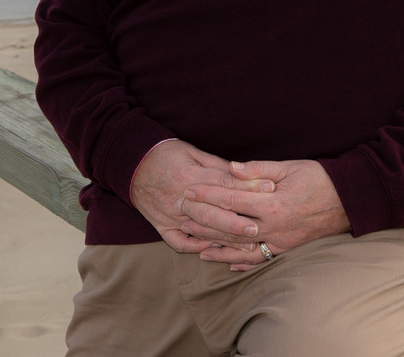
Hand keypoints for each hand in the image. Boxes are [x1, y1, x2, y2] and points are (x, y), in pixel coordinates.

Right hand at [129, 140, 274, 252]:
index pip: (225, 182)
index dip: (249, 185)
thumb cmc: (167, 154)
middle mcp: (181, 197)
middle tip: (260, 228)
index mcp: (190, 175)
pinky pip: (179, 243)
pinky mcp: (161, 225)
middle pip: (214, 213)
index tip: (270, 188)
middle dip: (238, 222)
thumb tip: (241, 172)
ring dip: (225, 240)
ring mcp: (170, 214)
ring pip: (201, 231)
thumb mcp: (192, 151)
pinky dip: (195, 248)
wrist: (132, 163)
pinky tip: (214, 251)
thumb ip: (216, 165)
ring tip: (248, 245)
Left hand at [179, 159, 350, 269]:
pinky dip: (243, 264)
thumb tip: (232, 167)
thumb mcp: (290, 166)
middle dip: (204, 221)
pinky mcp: (288, 250)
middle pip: (231, 227)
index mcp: (273, 203)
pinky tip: (228, 265)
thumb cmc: (320, 178)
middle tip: (181, 217)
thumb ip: (259, 169)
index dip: (208, 195)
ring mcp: (281, 242)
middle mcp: (274, 227)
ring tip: (196, 245)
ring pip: (242, 249)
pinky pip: (261, 260)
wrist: (350, 200)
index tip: (189, 191)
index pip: (231, 199)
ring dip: (218, 248)